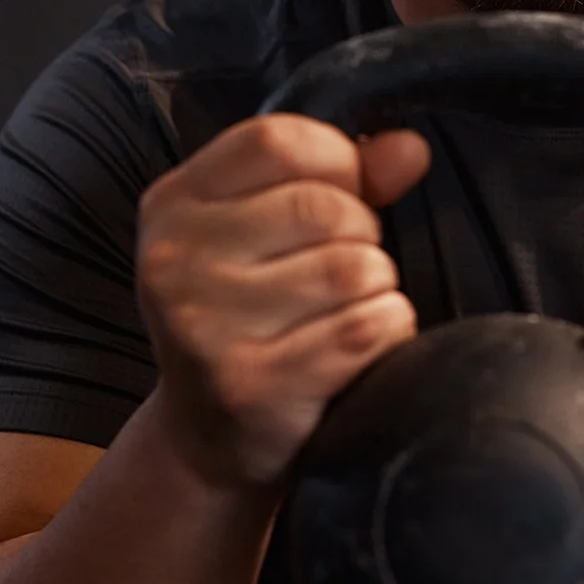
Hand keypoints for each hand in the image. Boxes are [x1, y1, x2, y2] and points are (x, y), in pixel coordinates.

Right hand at [135, 114, 429, 489]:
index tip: (342, 197)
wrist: (209, 442)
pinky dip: (386, 331)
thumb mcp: (271, 233)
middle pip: (323, 206)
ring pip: (353, 267)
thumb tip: (409, 150)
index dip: (336, 163)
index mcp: (173, 203)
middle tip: (337, 276)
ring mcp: (204, 326)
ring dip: (376, 289)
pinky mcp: (249, 385)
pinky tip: (354, 350)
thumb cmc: (252, 318)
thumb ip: (345, 178)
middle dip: (361, 236)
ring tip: (342, 313)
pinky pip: (366, 328)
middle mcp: (175, 260)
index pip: (277, 141)